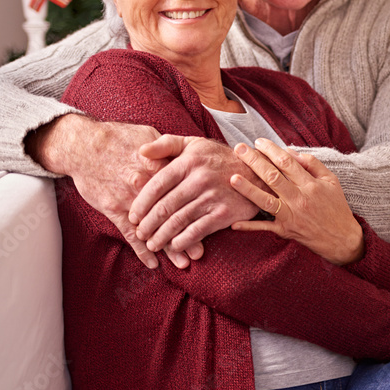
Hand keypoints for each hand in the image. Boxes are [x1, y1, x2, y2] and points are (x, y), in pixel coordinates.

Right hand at [25, 114, 199, 268]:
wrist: (85, 144)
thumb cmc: (120, 137)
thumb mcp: (149, 135)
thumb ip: (170, 148)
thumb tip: (190, 156)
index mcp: (159, 167)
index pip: (184, 193)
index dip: (198, 209)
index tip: (212, 222)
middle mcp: (147, 187)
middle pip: (172, 215)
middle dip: (187, 235)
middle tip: (200, 253)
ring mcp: (130, 201)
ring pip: (154, 230)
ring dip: (168, 248)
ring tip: (184, 263)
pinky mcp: (113, 209)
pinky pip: (129, 235)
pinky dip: (141, 250)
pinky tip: (153, 264)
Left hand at [131, 135, 265, 254]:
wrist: (256, 173)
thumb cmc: (218, 158)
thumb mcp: (194, 143)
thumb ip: (166, 144)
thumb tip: (140, 151)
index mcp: (189, 162)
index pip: (156, 185)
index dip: (141, 204)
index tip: (133, 216)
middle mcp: (200, 179)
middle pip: (164, 207)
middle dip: (148, 225)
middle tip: (140, 234)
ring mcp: (212, 198)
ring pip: (178, 222)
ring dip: (161, 237)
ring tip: (153, 243)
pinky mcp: (224, 214)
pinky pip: (197, 232)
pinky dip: (182, 242)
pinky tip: (174, 246)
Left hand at [229, 139, 364, 265]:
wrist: (342, 239)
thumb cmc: (336, 206)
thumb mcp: (331, 180)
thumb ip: (312, 164)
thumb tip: (290, 152)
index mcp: (310, 184)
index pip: (287, 162)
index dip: (271, 150)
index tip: (258, 141)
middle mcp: (299, 199)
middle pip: (272, 177)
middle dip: (254, 161)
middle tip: (239, 149)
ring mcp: (291, 216)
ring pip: (266, 201)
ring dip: (248, 189)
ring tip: (233, 178)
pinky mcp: (285, 231)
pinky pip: (265, 228)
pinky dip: (250, 227)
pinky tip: (234, 223)